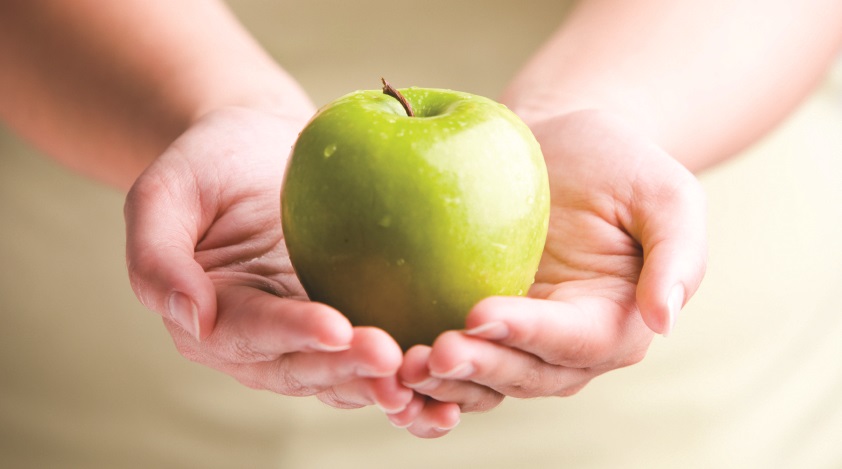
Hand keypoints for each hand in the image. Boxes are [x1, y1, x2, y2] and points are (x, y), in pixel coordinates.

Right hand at [124, 107, 411, 414]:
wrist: (262, 147)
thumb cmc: (211, 161)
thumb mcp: (166, 190)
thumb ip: (157, 255)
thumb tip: (190, 318)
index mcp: (210, 317)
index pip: (250, 332)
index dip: (291, 333)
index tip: (337, 327)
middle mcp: (260, 342)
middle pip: (304, 367)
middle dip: (347, 367)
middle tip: (393, 358)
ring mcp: (308, 337)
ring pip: (344, 374)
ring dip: (382, 383)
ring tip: (424, 375)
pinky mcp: (351, 322)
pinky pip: (376, 355)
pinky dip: (407, 372)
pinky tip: (445, 377)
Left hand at [394, 109, 706, 432]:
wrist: (559, 147)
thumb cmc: (616, 160)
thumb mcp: (666, 191)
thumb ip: (679, 254)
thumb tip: (665, 320)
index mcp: (617, 320)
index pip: (577, 340)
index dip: (531, 333)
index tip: (482, 314)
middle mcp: (567, 345)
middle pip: (526, 373)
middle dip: (481, 367)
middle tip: (432, 353)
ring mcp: (520, 340)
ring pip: (486, 381)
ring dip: (445, 384)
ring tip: (400, 368)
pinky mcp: (479, 326)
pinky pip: (457, 359)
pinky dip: (426, 375)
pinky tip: (388, 368)